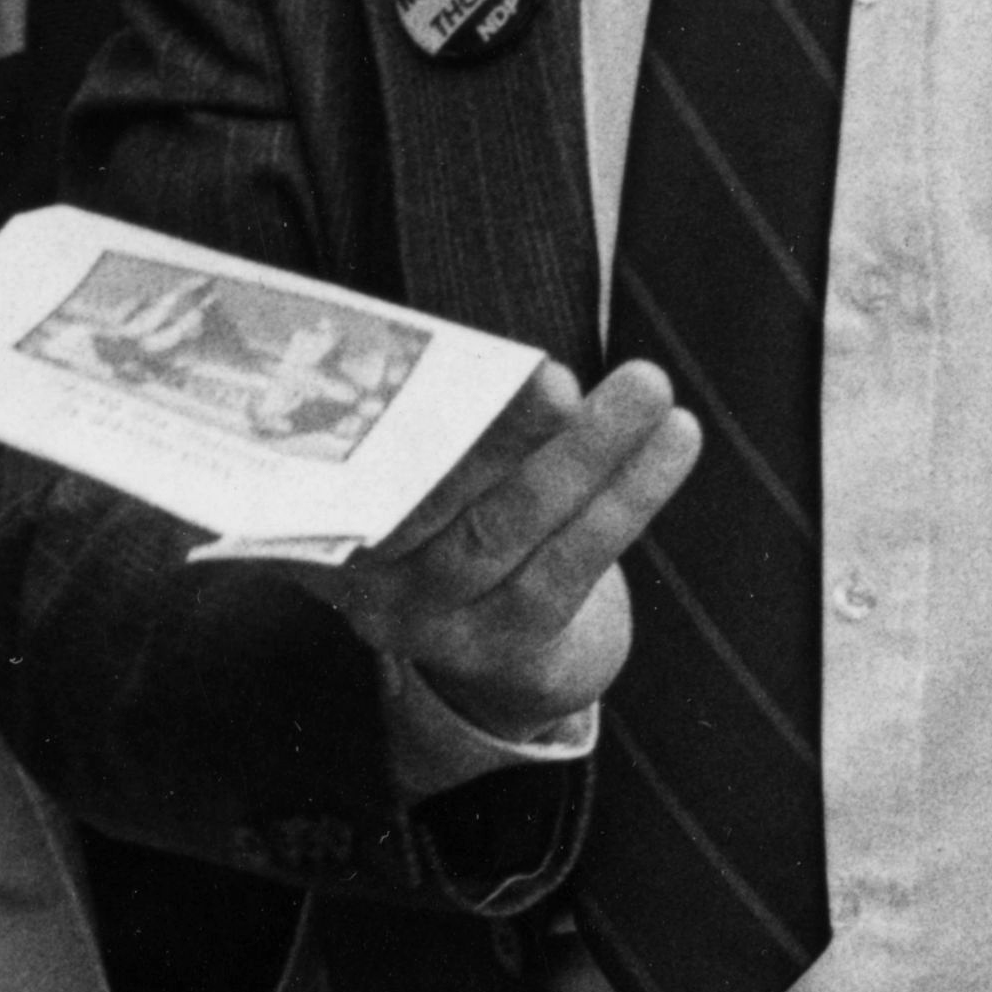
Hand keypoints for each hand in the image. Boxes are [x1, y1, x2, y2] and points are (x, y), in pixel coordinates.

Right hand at [318, 356, 697, 740]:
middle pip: (429, 495)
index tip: (439, 356)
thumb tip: (474, 345)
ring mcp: (425, 621)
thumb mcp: (414, 463)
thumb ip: (422, 412)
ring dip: (584, 453)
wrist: (484, 634)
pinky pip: (569, 567)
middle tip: (556, 377)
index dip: (393, 405)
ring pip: (507, 528)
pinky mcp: (501, 645)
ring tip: (645, 387)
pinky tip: (674, 439)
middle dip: (499, 429)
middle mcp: (357, 576)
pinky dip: (626, 498)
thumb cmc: (451, 505)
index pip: (348, 456)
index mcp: (317, 513)